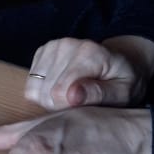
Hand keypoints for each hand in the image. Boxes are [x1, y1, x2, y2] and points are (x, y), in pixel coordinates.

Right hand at [25, 35, 153, 109]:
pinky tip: (62, 90)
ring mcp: (51, 46)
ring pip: (34, 90)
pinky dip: (42, 94)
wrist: (118, 64)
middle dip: (59, 106)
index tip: (85, 109)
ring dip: (49, 101)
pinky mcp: (41, 52)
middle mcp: (66, 44)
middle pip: (45, 92)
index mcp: (89, 53)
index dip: (68, 109)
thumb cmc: (123, 82)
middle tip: (81, 104)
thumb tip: (72, 96)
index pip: (59, 91)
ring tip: (72, 97)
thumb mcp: (123, 93)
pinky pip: (30, 86)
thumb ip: (100, 94)